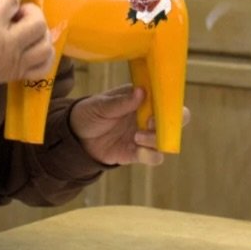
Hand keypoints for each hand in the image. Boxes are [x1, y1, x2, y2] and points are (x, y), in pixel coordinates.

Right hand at [0, 0, 55, 87]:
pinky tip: (35, 46)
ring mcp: (13, 63)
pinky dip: (44, 55)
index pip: (12, 0)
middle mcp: (6, 45)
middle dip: (33, 13)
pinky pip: (43, 67)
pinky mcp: (16, 74)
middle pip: (38, 24)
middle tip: (19, 13)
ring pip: (45, 46)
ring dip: (41, 34)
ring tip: (27, 30)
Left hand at [69, 84, 187, 167]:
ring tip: (136, 137)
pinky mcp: (137, 153)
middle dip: (170, 124)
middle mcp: (148, 117)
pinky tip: (138, 151)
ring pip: (166, 140)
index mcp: (143, 99)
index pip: (167, 99)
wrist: (74, 136)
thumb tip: (140, 92)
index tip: (156, 109)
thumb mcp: (101, 105)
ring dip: (157, 140)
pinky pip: (153, 157)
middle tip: (151, 123)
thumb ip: (121, 101)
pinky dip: (151, 156)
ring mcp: (144, 136)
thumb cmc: (90, 112)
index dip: (169, 104)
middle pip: (176, 120)